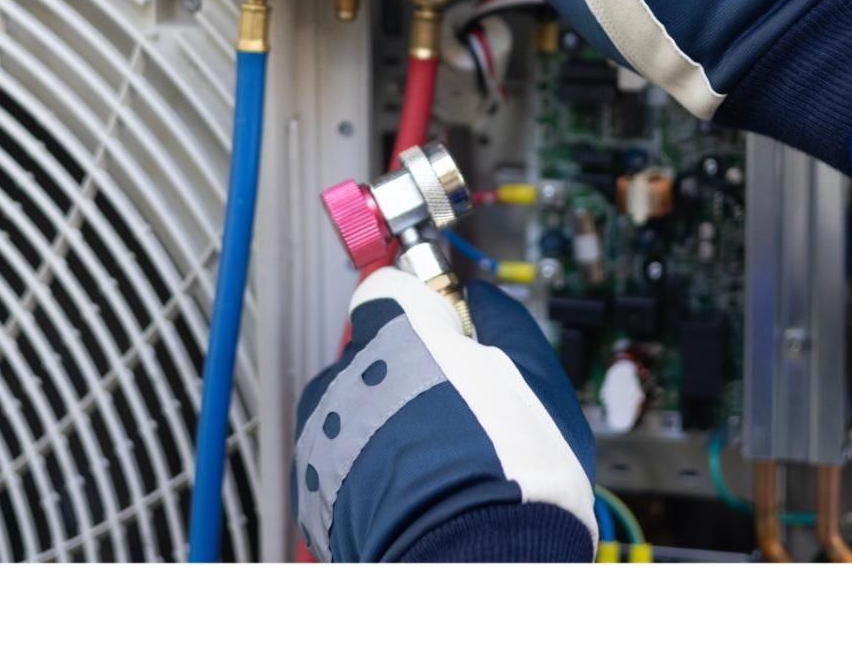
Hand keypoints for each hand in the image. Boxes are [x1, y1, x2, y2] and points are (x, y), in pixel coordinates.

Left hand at [293, 268, 594, 561]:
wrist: (474, 565)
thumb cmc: (514, 479)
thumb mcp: (538, 380)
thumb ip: (504, 325)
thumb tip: (485, 302)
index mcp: (403, 331)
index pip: (391, 288)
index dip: (424, 311)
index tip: (449, 331)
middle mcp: (352, 372)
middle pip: (374, 353)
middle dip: (409, 374)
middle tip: (457, 414)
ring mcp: (326, 429)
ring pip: (354, 408)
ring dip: (384, 424)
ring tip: (436, 465)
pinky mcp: (313, 486)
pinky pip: (339, 460)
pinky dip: (366, 472)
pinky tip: (412, 495)